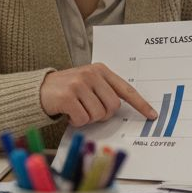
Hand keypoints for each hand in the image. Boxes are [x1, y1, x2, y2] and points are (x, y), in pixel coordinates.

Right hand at [40, 63, 158, 126]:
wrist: (39, 89)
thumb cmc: (67, 89)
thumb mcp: (88, 83)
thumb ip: (105, 90)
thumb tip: (121, 108)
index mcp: (100, 70)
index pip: (126, 89)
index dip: (140, 104)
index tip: (152, 115)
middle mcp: (91, 74)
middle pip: (113, 106)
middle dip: (103, 115)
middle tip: (89, 110)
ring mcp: (79, 84)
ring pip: (98, 115)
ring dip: (88, 119)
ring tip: (77, 110)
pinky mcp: (68, 96)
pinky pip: (83, 119)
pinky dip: (77, 122)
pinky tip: (69, 113)